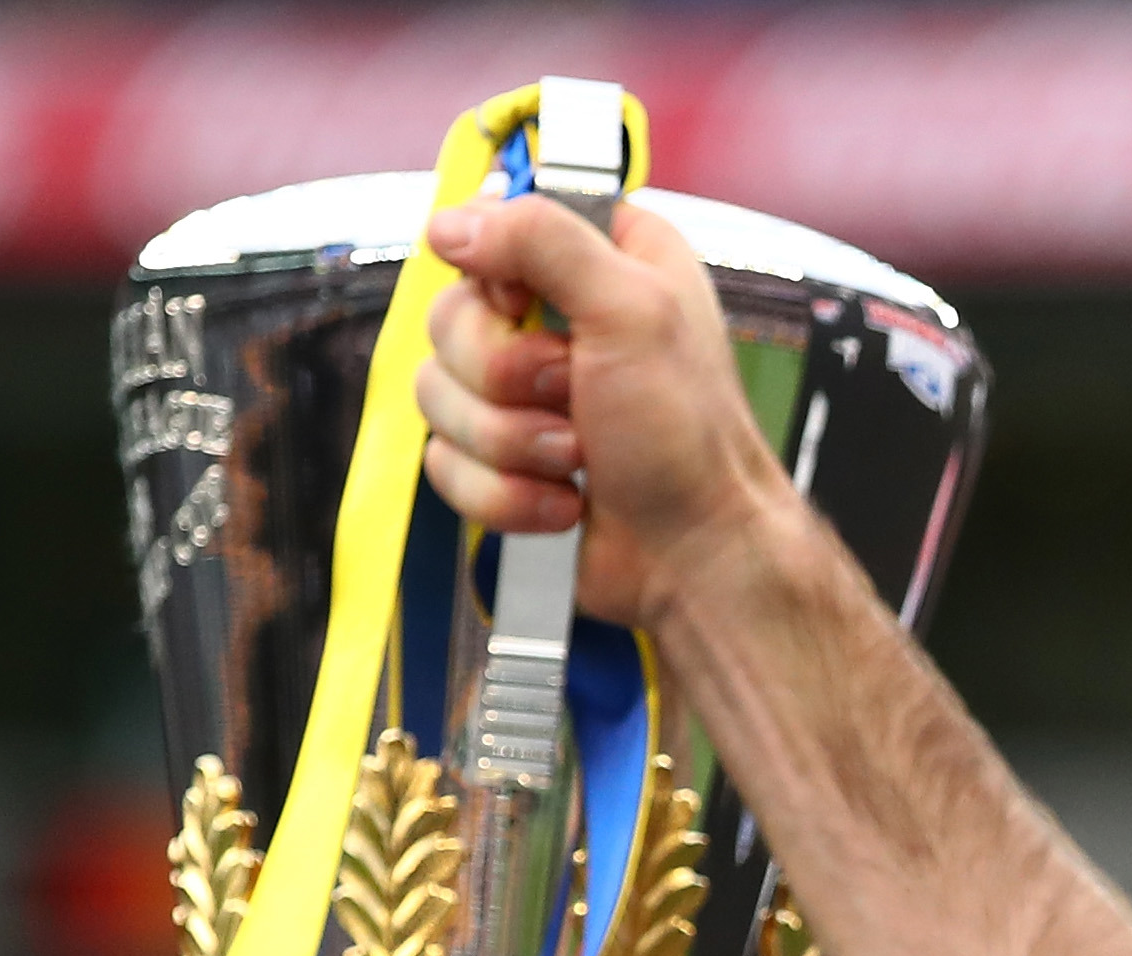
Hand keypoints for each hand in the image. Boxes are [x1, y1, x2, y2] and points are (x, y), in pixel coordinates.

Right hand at [415, 194, 791, 626]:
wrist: (696, 555)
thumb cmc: (689, 436)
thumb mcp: (634, 310)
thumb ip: (544, 242)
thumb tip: (452, 224)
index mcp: (601, 260)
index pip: (491, 224)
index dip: (495, 272)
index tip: (526, 305)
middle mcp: (558, 318)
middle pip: (449, 315)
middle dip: (505, 373)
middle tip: (575, 394)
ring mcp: (524, 395)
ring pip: (436, 392)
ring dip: (510, 440)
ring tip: (578, 458)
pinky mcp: (502, 460)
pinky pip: (444, 462)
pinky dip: (505, 493)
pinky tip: (563, 502)